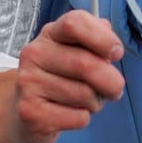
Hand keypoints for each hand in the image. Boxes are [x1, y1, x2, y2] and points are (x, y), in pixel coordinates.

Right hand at [0, 9, 124, 142]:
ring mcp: (29, 83)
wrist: (25, 112)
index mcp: (50, 34)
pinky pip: (78, 117)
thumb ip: (96, 39)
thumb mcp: (75, 51)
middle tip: (114, 89)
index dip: (103, 38)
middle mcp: (34, 54)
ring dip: (96, 102)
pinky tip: (68, 114)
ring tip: (83, 101)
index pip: (75, 23)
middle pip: (86, 63)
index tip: (116, 53)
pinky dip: (83, 118)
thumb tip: (111, 42)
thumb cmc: (59, 78)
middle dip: (111, 81)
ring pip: (85, 94)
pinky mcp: (30, 113)